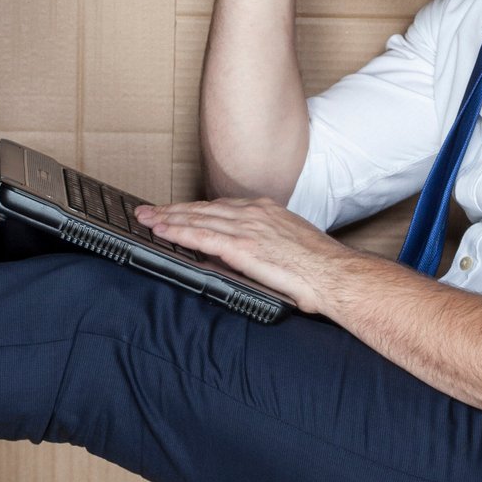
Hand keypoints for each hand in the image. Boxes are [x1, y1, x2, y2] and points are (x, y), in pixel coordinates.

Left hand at [137, 195, 350, 313]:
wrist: (335, 275)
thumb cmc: (320, 268)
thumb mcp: (289, 244)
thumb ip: (264, 243)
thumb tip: (247, 254)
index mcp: (266, 211)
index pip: (220, 206)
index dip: (195, 209)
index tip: (177, 211)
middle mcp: (254, 213)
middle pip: (203, 207)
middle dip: (173, 209)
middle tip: (148, 211)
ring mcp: (247, 227)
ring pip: (197, 218)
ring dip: (168, 218)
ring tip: (146, 220)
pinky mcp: (242, 246)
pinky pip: (201, 235)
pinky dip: (177, 232)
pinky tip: (161, 232)